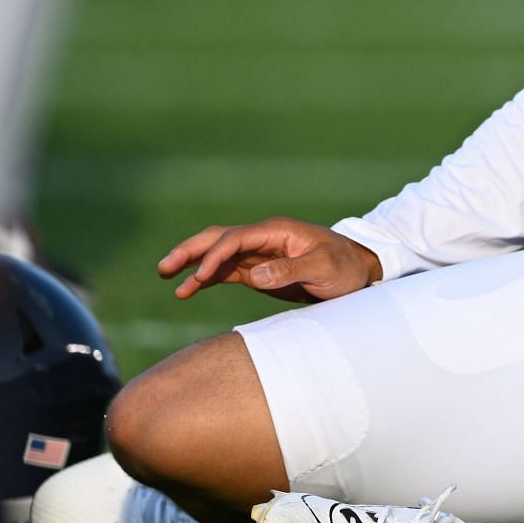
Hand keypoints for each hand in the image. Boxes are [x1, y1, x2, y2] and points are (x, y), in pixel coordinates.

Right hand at [156, 217, 382, 303]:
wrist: (358, 272)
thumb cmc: (345, 267)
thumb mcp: (325, 268)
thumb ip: (292, 270)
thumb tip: (256, 274)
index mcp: (277, 232)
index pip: (237, 238)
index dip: (216, 255)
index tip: (200, 276)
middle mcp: (263, 238)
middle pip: (219, 238)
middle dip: (191, 250)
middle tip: (164, 267)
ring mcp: (259, 254)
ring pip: (217, 254)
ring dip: (192, 264)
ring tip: (166, 277)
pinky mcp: (258, 270)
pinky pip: (225, 272)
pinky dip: (205, 279)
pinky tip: (186, 291)